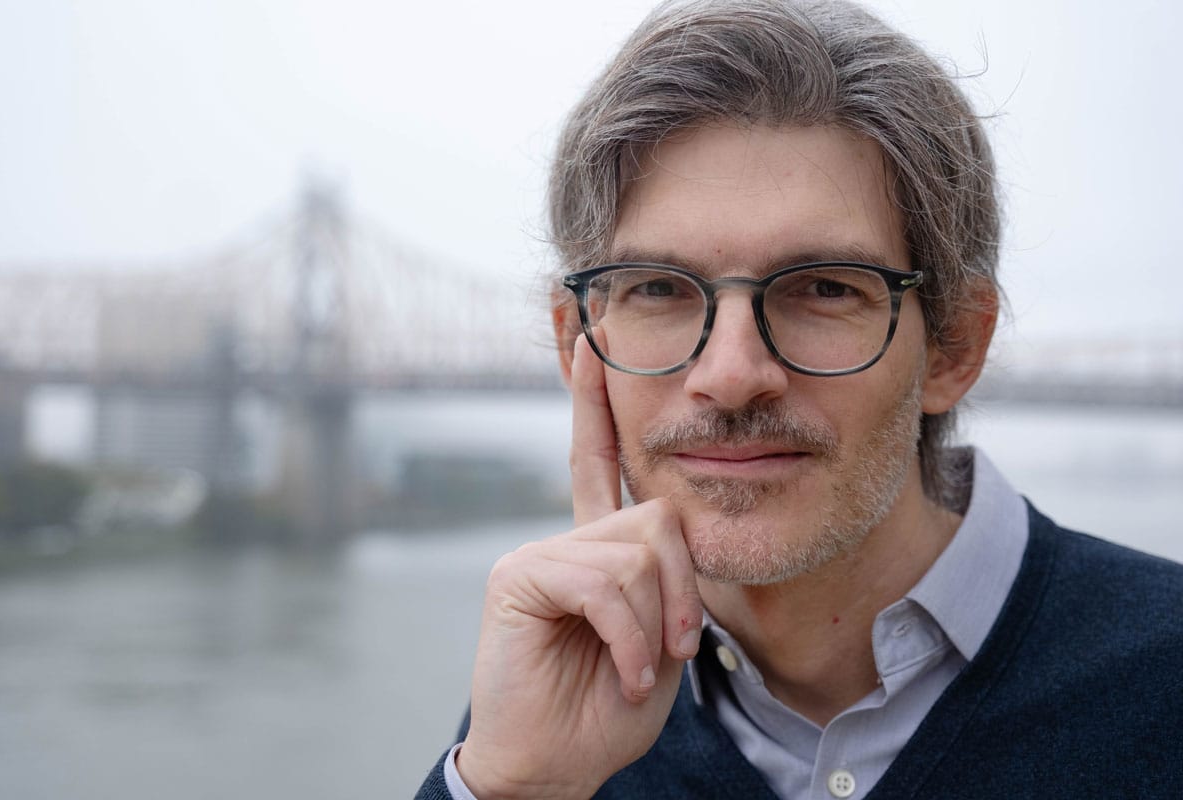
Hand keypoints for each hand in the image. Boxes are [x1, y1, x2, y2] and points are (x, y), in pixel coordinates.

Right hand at [455, 335, 702, 798]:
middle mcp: (567, 539)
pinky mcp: (519, 577)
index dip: (597, 403)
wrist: (558, 764)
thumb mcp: (661, 635)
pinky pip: (603, 582)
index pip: (601, 461)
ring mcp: (539, 553)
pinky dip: (629, 639)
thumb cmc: (608, 706)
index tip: (596, 341)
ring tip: (636, 669)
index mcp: (598, 547)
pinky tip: (620, 674)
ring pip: (637, 554)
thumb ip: (665, 574)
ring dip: (656, 626)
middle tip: (676, 647)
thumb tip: (668, 521)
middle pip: (657, 516)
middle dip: (685, 590)